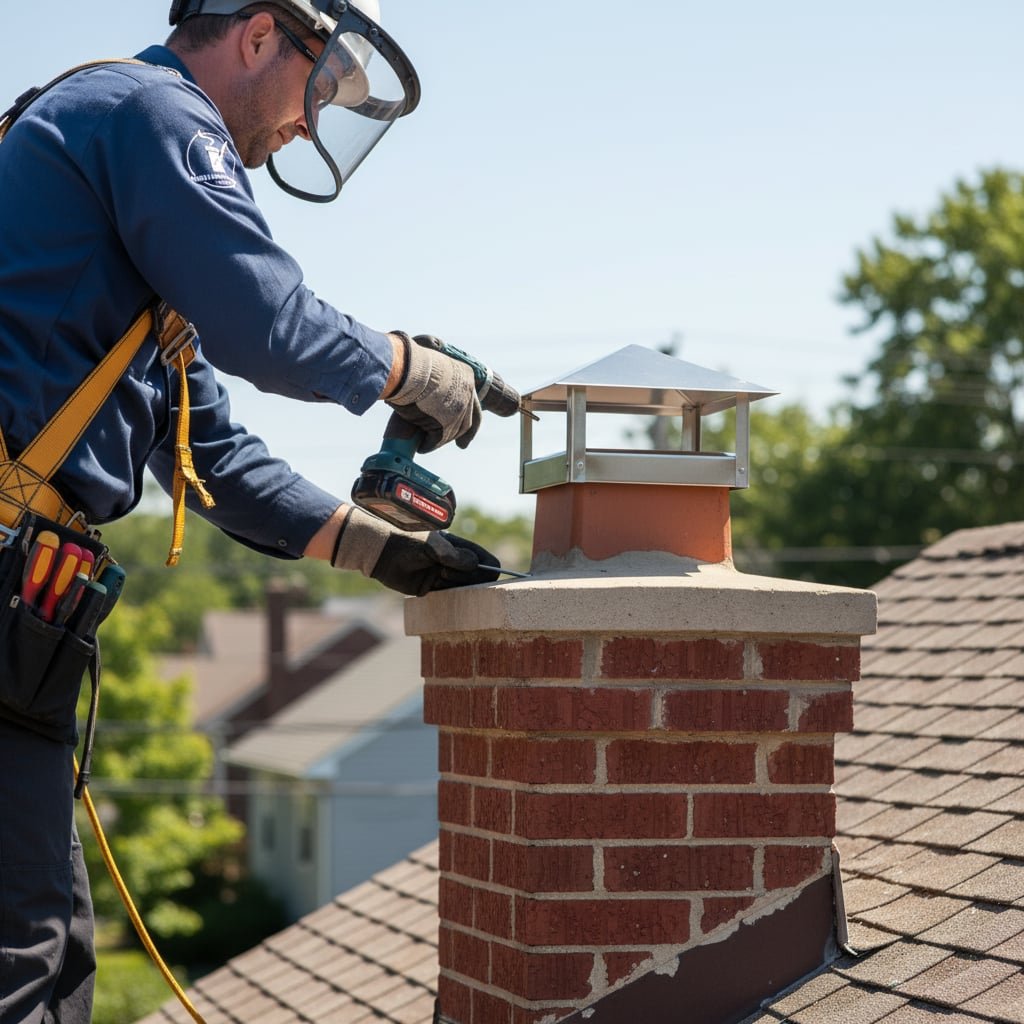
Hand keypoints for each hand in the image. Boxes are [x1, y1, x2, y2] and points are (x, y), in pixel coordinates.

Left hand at [331, 506, 499, 595]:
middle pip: (477, 576)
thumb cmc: (408, 541)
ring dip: (454, 585)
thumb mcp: (432, 545)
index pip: (485, 559)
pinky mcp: (431, 587)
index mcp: (458, 547)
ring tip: (436, 574)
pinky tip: (436, 585)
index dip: (489, 568)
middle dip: (467, 577)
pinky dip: (448, 595)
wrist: (382, 552)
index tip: (484, 574)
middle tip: (446, 571)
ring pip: (463, 588)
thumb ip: (453, 555)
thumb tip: (476, 564)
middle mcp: (454, 562)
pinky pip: (448, 596)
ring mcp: (443, 575)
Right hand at [386, 333, 481, 451]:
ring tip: (427, 442)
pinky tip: (422, 447)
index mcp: (465, 376)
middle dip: (465, 435)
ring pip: (451, 432)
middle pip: (467, 420)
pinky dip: (429, 445)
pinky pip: (437, 439)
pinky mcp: (445, 424)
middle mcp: (467, 393)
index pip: (472, 400)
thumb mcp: (429, 369)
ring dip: (440, 440)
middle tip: (462, 445)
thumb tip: (424, 395)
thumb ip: (434, 383)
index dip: (470, 415)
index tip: (470, 427)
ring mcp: (458, 410)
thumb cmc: (408, 364)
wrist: (404, 368)